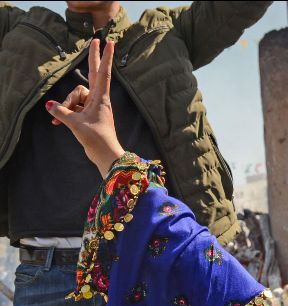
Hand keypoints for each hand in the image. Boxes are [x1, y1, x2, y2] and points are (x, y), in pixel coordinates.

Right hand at [46, 39, 123, 177]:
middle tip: (96, 40)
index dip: (105, 57)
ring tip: (64, 121)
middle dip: (93, 57)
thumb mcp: (75, 124)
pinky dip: (65, 114)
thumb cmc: (96, 139)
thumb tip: (49, 105)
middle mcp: (99, 99)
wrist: (105, 155)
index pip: (103, 73)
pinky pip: (73, 108)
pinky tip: (57, 124)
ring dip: (67, 106)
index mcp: (101, 98)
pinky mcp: (88, 114)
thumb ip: (61, 112)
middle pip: (93, 73)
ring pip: (75, 97)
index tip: (109, 43)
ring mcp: (93, 106)